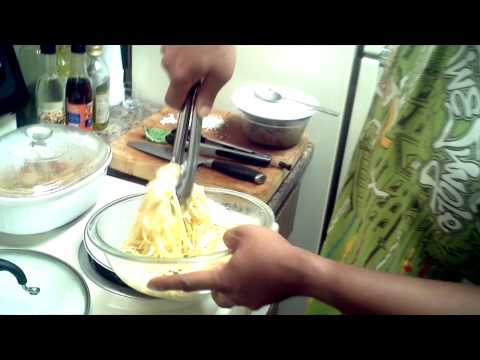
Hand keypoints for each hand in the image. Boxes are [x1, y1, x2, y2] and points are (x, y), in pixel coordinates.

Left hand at [147, 225, 306, 309]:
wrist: (300, 271)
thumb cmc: (272, 253)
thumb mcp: (246, 233)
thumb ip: (229, 235)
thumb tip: (227, 241)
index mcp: (224, 279)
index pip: (189, 281)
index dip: (169, 282)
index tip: (152, 284)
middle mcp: (234, 293)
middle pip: (214, 293)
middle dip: (213, 282)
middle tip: (221, 266)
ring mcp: (249, 299)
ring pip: (232, 294)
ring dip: (231, 282)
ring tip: (243, 265)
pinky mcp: (262, 299)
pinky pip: (248, 292)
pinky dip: (248, 281)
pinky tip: (259, 268)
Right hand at [161, 45, 234, 116]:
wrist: (212, 22)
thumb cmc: (218, 46)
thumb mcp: (221, 74)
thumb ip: (208, 95)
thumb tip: (201, 113)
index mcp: (180, 76)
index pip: (172, 101)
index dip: (183, 104)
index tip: (193, 100)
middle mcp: (168, 64)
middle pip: (174, 84)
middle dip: (187, 83)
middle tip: (204, 75)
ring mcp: (166, 51)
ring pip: (173, 69)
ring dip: (185, 68)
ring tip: (201, 58)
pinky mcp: (167, 42)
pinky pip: (173, 55)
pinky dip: (182, 56)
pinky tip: (195, 49)